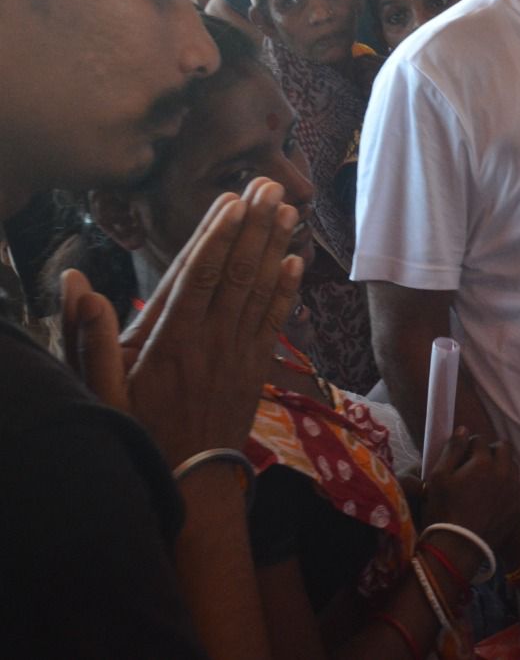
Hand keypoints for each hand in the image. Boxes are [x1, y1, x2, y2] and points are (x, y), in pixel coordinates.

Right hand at [64, 179, 302, 465]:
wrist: (189, 483)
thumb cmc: (138, 430)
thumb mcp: (100, 388)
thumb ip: (89, 334)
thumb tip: (75, 281)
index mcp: (170, 340)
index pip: (197, 276)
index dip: (216, 235)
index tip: (232, 200)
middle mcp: (210, 339)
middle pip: (235, 272)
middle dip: (254, 225)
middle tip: (269, 184)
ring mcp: (238, 352)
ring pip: (259, 289)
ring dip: (275, 246)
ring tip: (288, 207)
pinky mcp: (257, 366)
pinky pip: (275, 320)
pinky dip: (287, 289)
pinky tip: (296, 260)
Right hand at [422, 428, 519, 554]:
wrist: (459, 546)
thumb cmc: (443, 510)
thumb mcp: (439, 477)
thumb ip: (452, 450)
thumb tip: (463, 429)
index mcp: (483, 461)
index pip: (479, 440)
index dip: (468, 446)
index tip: (462, 457)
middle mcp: (504, 471)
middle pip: (503, 448)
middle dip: (491, 451)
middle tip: (477, 464)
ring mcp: (515, 489)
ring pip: (513, 467)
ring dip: (502, 468)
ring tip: (487, 481)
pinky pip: (519, 488)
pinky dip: (510, 488)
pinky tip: (497, 498)